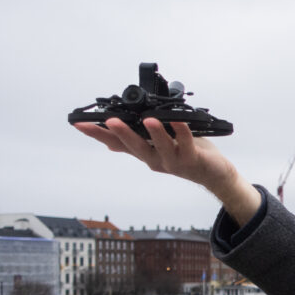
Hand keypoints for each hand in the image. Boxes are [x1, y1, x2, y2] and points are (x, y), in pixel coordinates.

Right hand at [74, 117, 260, 224]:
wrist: (215, 173)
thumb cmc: (187, 155)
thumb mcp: (157, 147)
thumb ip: (137, 144)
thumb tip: (110, 144)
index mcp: (145, 153)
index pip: (117, 143)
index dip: (98, 135)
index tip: (80, 124)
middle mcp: (155, 160)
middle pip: (135, 147)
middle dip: (121, 134)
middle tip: (109, 121)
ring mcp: (174, 161)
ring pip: (161, 148)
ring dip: (154, 134)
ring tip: (148, 120)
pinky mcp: (193, 160)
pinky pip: (187, 144)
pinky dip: (183, 132)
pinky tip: (179, 121)